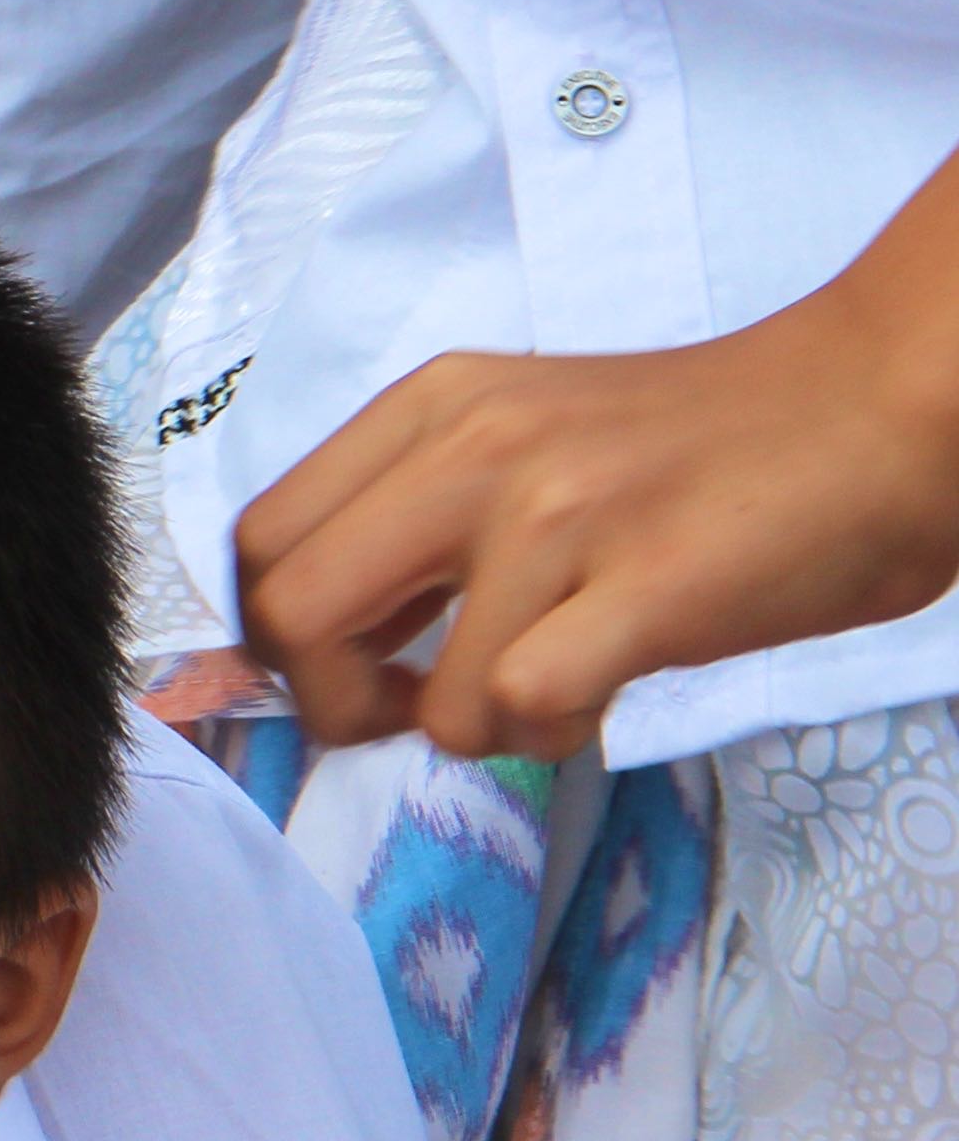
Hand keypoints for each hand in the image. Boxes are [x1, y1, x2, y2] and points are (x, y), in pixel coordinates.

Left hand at [237, 138, 958, 756]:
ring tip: (565, 673)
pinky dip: (557, 736)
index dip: (276, 635)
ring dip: (489, 728)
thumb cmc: (702, 450)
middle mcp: (474, 448)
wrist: (882, 405)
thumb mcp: (521, 442)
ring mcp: (557, 514)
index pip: (259, 539)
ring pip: (431, 701)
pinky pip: (525, 712)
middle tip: (413, 707)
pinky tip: (608, 685)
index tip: (346, 665)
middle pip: (291, 612)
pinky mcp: (645, 586)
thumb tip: (309, 642)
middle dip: (334, 701)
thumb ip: (414, 519)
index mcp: (432, 406)